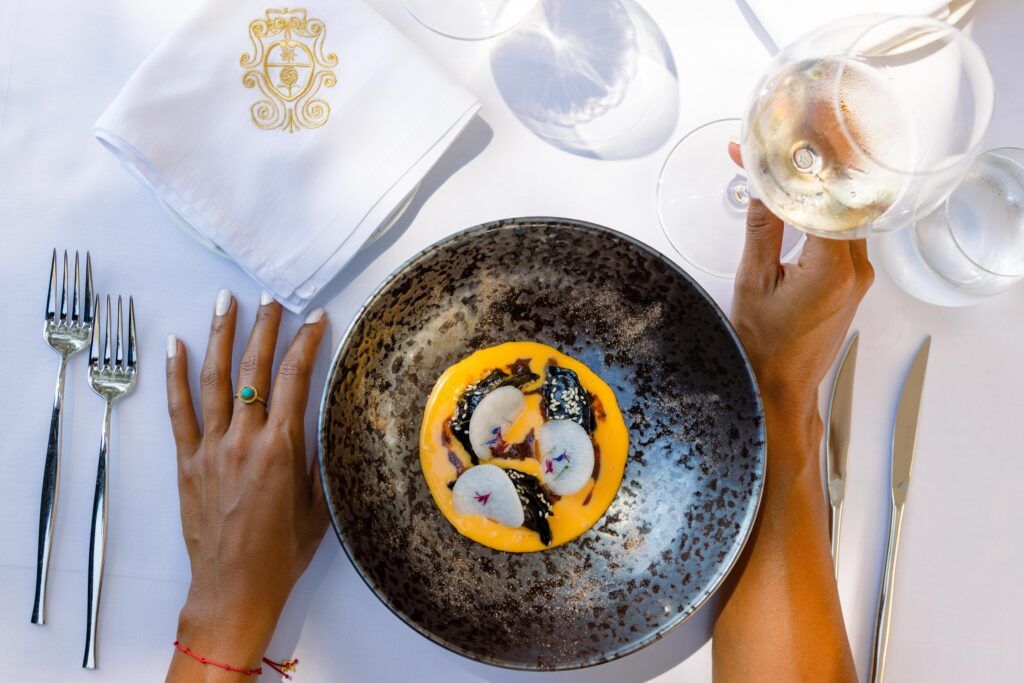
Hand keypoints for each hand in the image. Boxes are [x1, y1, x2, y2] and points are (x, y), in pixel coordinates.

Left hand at [165, 290, 328, 676]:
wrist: (234, 585)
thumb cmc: (282, 551)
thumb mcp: (318, 502)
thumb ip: (316, 455)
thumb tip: (318, 416)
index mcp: (282, 448)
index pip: (296, 379)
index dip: (307, 342)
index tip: (315, 317)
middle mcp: (244, 439)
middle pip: (253, 369)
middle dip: (264, 327)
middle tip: (271, 299)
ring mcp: (211, 447)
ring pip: (214, 379)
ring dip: (220, 336)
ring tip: (226, 301)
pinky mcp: (187, 460)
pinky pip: (179, 410)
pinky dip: (175, 375)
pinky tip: (175, 345)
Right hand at [728, 142, 872, 415]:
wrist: (781, 388)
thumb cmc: (766, 349)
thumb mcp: (753, 282)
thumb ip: (762, 229)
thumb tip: (760, 187)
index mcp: (831, 268)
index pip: (827, 196)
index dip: (805, 164)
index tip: (780, 144)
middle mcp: (856, 269)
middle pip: (844, 198)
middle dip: (816, 167)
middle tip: (787, 142)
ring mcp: (859, 275)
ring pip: (847, 213)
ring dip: (821, 189)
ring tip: (789, 165)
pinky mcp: (854, 280)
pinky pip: (844, 233)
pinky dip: (824, 212)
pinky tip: (802, 198)